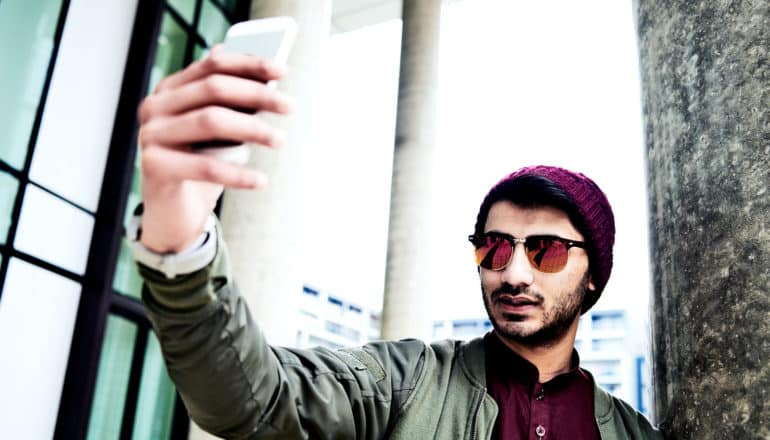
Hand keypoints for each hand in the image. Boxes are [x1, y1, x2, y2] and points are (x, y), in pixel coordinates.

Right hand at [137, 46, 291, 252]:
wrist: (172, 213)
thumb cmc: (199, 166)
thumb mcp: (220, 132)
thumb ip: (234, 104)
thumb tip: (266, 78)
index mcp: (170, 90)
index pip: (212, 66)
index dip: (249, 64)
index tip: (282, 70)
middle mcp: (155, 107)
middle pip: (213, 89)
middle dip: (257, 95)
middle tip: (289, 106)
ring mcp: (151, 135)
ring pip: (211, 121)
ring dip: (253, 129)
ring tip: (280, 140)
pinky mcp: (154, 165)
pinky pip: (205, 166)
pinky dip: (238, 174)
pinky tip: (260, 180)